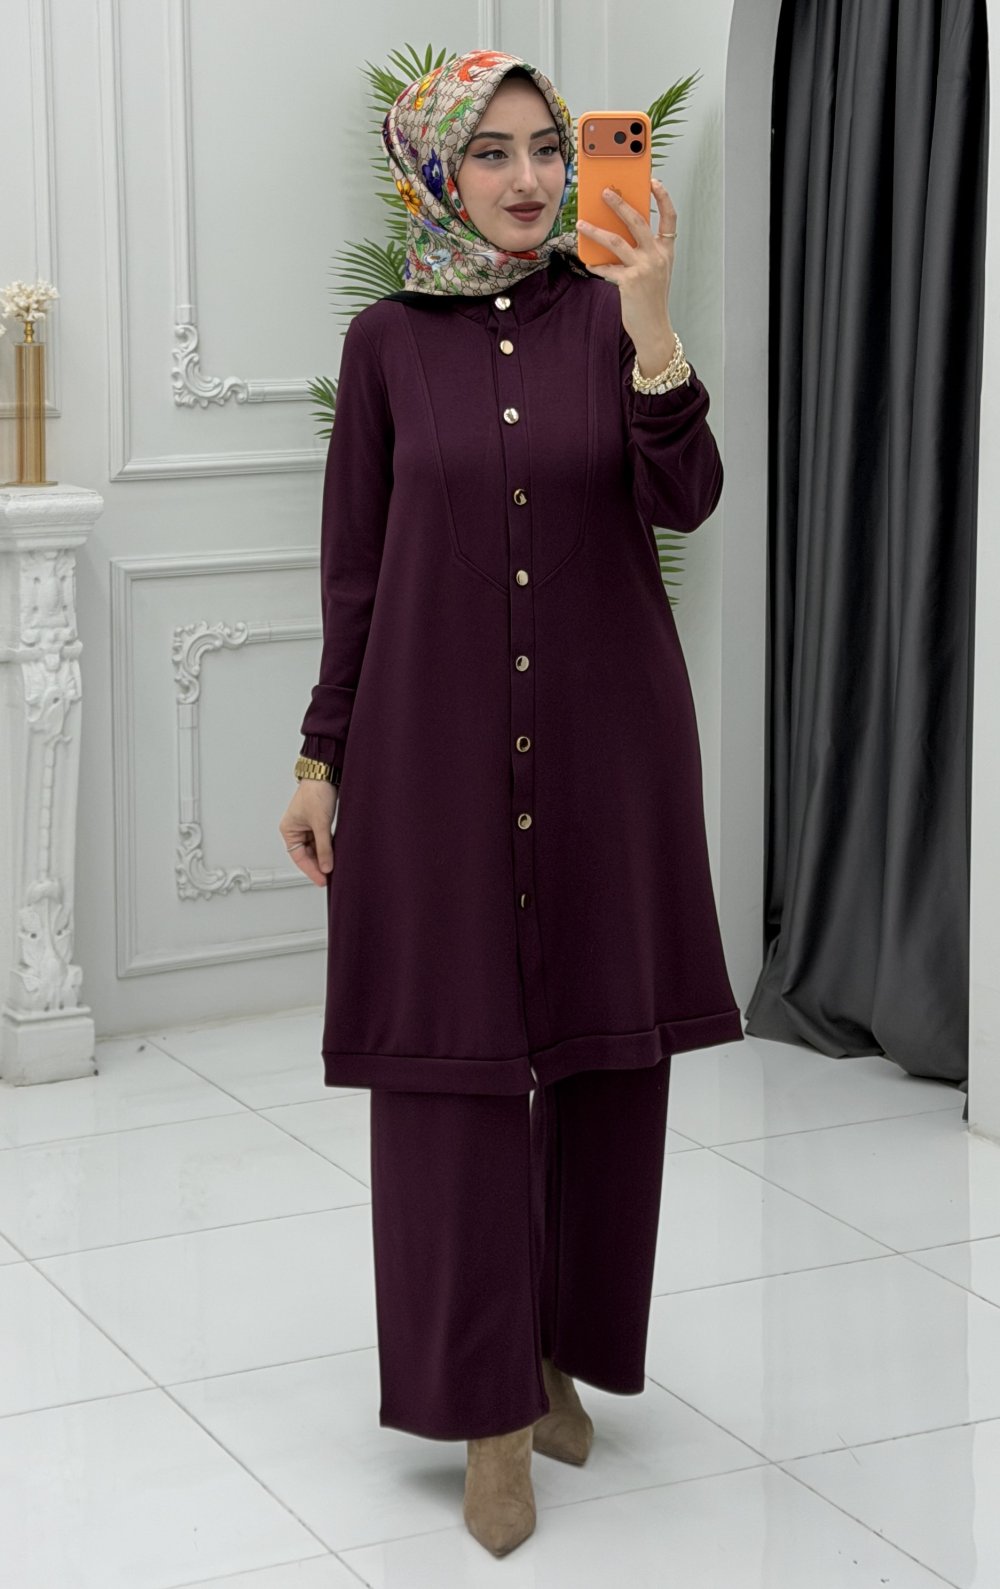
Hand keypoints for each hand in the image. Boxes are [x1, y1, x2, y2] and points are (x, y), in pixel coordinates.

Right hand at [279, 780, 336, 886]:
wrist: (325, 774)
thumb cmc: (316, 792)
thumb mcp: (321, 823)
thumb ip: (324, 847)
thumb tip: (327, 866)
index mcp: (289, 830)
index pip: (299, 857)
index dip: (311, 870)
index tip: (323, 880)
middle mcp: (296, 830)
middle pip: (307, 855)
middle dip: (318, 865)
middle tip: (330, 876)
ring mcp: (308, 827)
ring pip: (315, 849)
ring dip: (324, 857)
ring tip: (334, 867)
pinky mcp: (319, 823)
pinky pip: (322, 841)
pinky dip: (328, 848)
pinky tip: (336, 854)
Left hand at [577, 178, 676, 365]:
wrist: (654, 327)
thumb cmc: (651, 298)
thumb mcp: (653, 270)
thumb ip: (642, 251)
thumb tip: (617, 232)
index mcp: (666, 250)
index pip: (670, 217)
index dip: (663, 197)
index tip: (653, 181)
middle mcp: (657, 256)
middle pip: (638, 221)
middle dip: (619, 204)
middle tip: (605, 192)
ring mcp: (644, 268)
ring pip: (616, 241)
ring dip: (596, 231)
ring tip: (582, 224)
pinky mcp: (630, 282)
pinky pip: (608, 268)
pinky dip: (596, 265)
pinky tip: (588, 262)